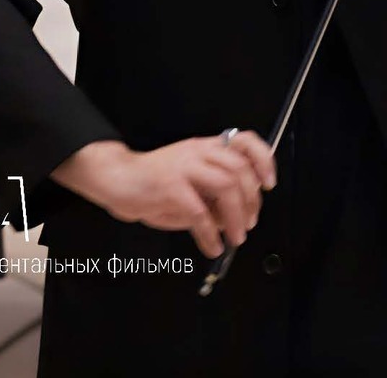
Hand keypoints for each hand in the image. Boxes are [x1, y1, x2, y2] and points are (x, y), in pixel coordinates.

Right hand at [50, 133, 275, 258]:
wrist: (117, 178)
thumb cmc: (153, 183)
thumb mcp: (189, 182)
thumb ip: (212, 195)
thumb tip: (237, 217)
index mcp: (205, 147)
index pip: (244, 141)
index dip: (263, 160)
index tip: (269, 183)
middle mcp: (197, 152)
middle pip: (239, 169)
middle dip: (252, 201)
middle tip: (250, 223)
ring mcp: (183, 167)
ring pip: (226, 186)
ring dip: (236, 217)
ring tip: (235, 238)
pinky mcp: (169, 187)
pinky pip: (199, 213)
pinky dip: (210, 233)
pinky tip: (211, 245)